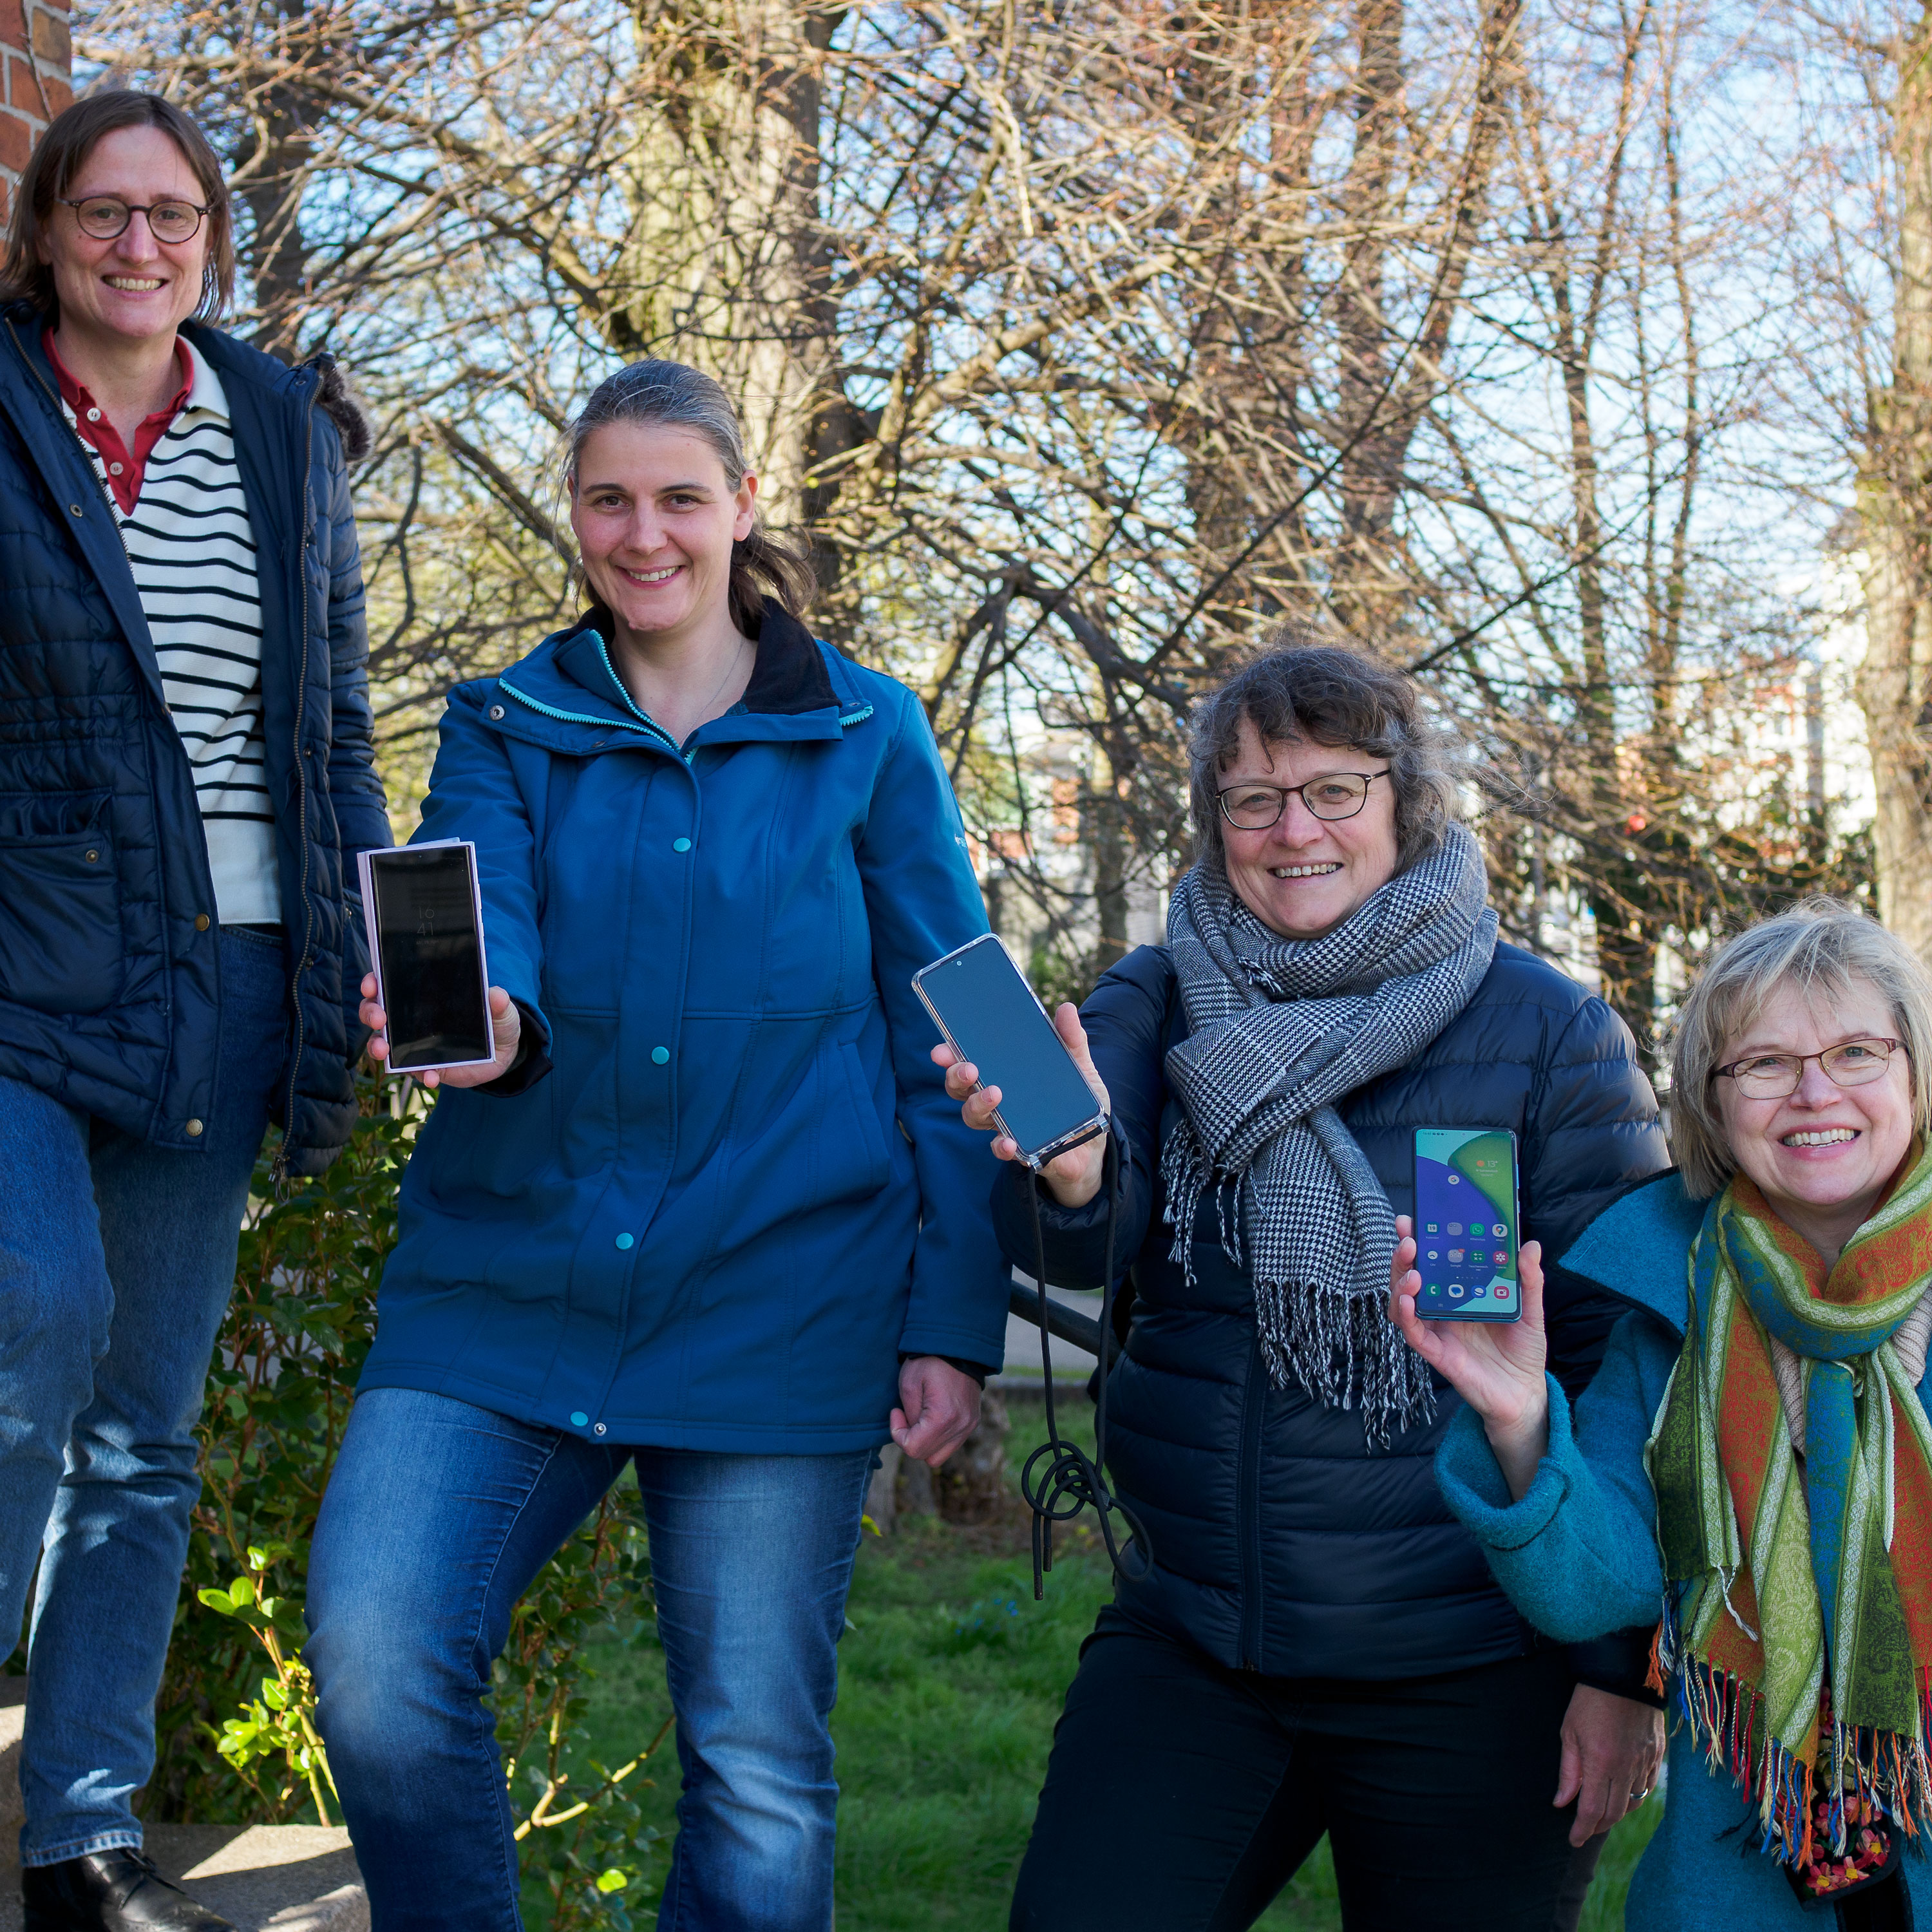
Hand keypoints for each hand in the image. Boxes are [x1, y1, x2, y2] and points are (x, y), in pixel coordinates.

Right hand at [360, 973, 521, 1089]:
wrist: (503, 1052)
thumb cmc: (495, 1020)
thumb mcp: (501, 1009)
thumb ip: (499, 1002)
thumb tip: (496, 995)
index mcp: (422, 994)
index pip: (388, 983)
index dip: (374, 981)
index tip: (372, 984)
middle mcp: (410, 1018)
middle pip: (377, 1011)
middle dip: (371, 1012)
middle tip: (379, 1018)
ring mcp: (413, 1044)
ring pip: (383, 1043)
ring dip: (378, 1046)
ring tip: (383, 1050)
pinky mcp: (425, 1066)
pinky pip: (414, 1071)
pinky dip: (419, 1074)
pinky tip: (431, 1077)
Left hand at [890, 1357, 982, 1467]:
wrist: (958, 1346)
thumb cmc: (929, 1361)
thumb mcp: (908, 1386)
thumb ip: (909, 1417)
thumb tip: (911, 1431)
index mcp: (943, 1418)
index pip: (913, 1449)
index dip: (898, 1434)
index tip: (895, 1411)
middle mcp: (961, 1427)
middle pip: (926, 1456)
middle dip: (911, 1440)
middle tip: (906, 1415)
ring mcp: (969, 1426)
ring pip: (940, 1455)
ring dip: (925, 1442)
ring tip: (919, 1418)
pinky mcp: (972, 1422)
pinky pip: (951, 1444)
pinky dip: (937, 1438)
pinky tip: (931, 1417)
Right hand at [932, 1003, 1110, 1208]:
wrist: (1095, 1143)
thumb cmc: (1076, 1100)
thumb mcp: (1078, 1066)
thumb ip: (1072, 1040)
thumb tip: (1066, 1008)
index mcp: (1002, 1073)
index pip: (967, 1061)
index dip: (950, 1055)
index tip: (942, 1048)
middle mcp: (996, 1099)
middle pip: (961, 1089)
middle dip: (957, 1077)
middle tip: (968, 1069)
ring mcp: (1004, 1125)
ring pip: (974, 1116)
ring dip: (978, 1105)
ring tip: (994, 1094)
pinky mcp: (1020, 1149)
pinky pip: (1001, 1149)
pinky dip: (1001, 1146)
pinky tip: (1008, 1141)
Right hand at [1388, 1214, 1550, 1497]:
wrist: (1525, 1392)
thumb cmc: (1524, 1350)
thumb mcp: (1531, 1311)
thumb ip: (1529, 1281)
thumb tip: (1531, 1245)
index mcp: (1460, 1292)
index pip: (1434, 1260)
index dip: (1420, 1239)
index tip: (1413, 1218)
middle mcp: (1442, 1307)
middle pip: (1411, 1275)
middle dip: (1403, 1255)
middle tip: (1408, 1239)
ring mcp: (1436, 1328)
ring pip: (1403, 1301)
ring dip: (1400, 1283)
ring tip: (1411, 1271)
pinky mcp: (1436, 1352)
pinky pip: (1413, 1332)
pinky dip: (1404, 1316)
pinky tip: (1406, 1302)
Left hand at [1555, 1684, 1664, 1845]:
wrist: (1623, 1672)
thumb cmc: (1589, 1700)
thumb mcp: (1569, 1732)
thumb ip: (1568, 1771)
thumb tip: (1562, 1803)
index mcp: (1601, 1762)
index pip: (1592, 1810)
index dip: (1582, 1829)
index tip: (1573, 1839)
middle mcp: (1627, 1767)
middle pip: (1615, 1812)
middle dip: (1597, 1826)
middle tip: (1584, 1829)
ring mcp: (1646, 1761)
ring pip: (1633, 1802)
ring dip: (1616, 1812)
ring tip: (1600, 1813)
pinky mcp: (1657, 1754)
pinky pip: (1647, 1785)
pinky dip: (1634, 1796)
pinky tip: (1622, 1794)